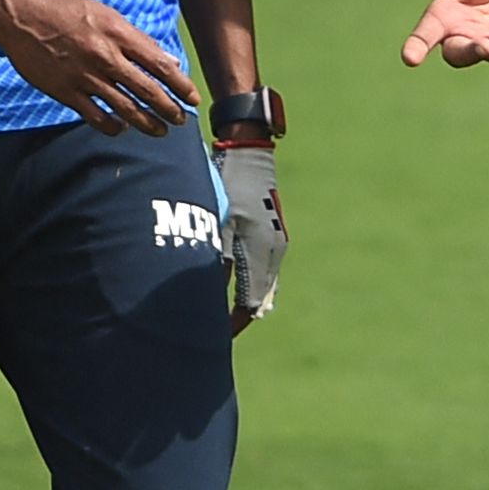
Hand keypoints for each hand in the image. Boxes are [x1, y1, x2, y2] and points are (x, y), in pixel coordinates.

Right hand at [0, 0, 197, 135]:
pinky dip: (113, 127)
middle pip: (148, 91)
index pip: (161, 65)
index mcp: (119, 34)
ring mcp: (85, 77)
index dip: (181, 85)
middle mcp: (105, 57)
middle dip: (170, 109)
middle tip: (181, 119)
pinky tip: (121, 128)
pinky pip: (96, 117)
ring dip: (147, 123)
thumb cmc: (65, 10)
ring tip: (160, 130)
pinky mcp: (66, 92)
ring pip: (126, 108)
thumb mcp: (106, 14)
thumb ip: (137, 38)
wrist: (22, 14)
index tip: (193, 98)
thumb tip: (167, 59)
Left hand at [215, 140, 286, 329]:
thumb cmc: (229, 184)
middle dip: (239, 316)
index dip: (232, 323)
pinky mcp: (272, 234)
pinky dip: (251, 284)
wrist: (250, 153)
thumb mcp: (219, 222)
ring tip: (222, 315)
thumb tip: (211, 292)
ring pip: (264, 286)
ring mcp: (276, 243)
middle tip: (215, 331)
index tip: (214, 336)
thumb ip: (218, 259)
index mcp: (262, 253)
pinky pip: (264, 270)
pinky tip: (236, 289)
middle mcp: (275, 252)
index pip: (250, 304)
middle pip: (260, 299)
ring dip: (246, 300)